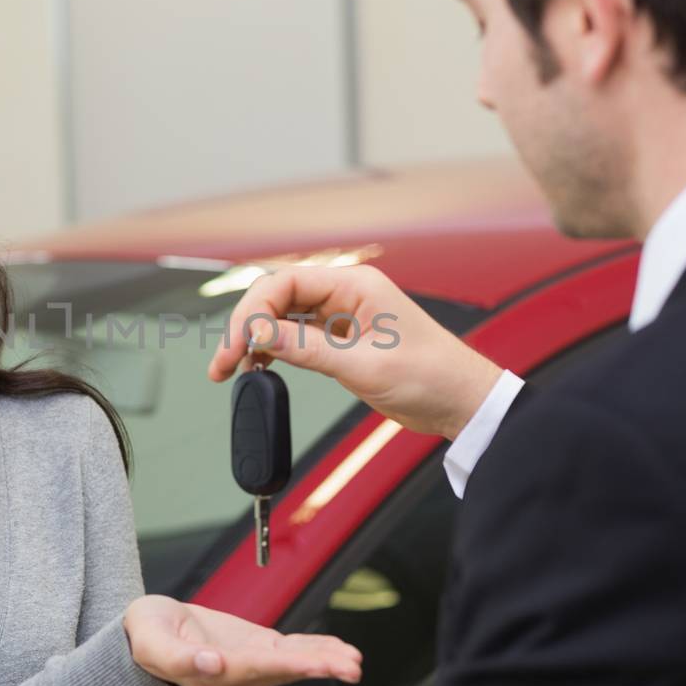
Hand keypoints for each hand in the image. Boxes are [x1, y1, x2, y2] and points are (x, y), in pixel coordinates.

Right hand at [123, 595, 361, 685]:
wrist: (147, 632)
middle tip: (350, 666)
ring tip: (353, 659)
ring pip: (292, 663)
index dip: (287, 665)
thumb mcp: (150, 641)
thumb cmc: (145, 636)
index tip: (314, 664)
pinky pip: (290, 651)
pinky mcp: (256, 649)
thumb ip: (180, 656)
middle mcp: (237, 676)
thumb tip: (211, 664)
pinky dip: (315, 649)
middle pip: (282, 671)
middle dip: (318, 667)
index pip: (255, 669)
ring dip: (324, 660)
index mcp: (212, 674)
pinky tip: (338, 649)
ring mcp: (250, 664)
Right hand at [207, 264, 502, 440]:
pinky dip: (274, 349)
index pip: (285, 282)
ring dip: (256, 338)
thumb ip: (306, 348)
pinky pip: (296, 334)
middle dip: (246, 325)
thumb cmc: (431, 377)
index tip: (237, 345)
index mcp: (355, 284)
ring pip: (283, 315)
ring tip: (233, 368)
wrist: (461, 402)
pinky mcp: (342, 338)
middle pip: (277, 296)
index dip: (253, 312)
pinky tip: (259, 366)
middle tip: (223, 362)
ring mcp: (343, 315)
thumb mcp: (362, 366)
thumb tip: (259, 334)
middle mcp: (346, 292)